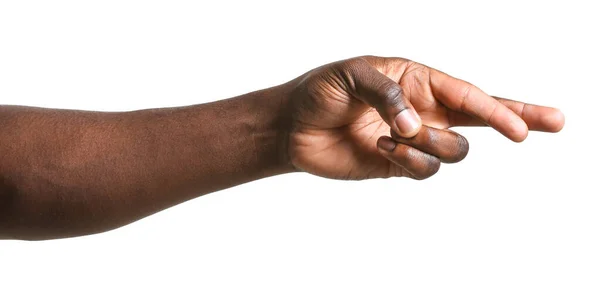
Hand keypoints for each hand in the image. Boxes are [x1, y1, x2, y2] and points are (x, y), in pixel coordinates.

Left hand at [285, 56, 563, 179]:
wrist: (294, 127)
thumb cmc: (321, 91)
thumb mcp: (351, 75)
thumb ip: (388, 94)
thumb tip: (416, 124)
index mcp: (418, 80)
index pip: (469, 93)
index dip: (501, 108)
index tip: (527, 126)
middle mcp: (423, 109)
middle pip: (482, 119)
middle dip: (517, 119)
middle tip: (553, 123)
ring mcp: (413, 139)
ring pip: (453, 150)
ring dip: (431, 144)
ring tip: (393, 135)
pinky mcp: (399, 164)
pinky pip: (425, 169)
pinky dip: (411, 160)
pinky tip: (384, 147)